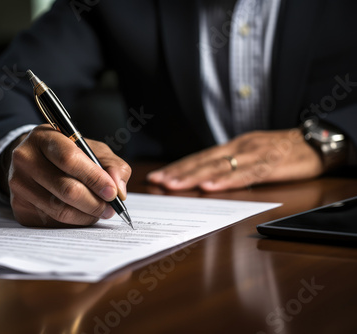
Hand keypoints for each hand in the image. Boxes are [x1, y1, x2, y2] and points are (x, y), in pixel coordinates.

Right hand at [6, 124, 130, 226]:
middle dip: (95, 202)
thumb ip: (112, 165)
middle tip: (110, 208)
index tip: (112, 192)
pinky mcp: (19, 207)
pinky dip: (73, 222)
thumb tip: (119, 190)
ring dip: (87, 215)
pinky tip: (80, 214)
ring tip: (100, 211)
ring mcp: (18, 185)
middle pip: (66, 189)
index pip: (69, 159)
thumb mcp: (91, 148)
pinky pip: (53, 222)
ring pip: (60, 210)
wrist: (32, 161)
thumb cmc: (66, 153)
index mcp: (44, 137)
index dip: (94, 178)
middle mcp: (25, 159)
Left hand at [147, 129, 323, 191]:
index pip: (200, 157)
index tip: (157, 176)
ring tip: (174, 185)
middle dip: (178, 172)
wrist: (316, 142)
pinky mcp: (271, 164)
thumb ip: (231, 164)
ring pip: (219, 166)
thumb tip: (205, 178)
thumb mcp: (252, 154)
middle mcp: (240, 147)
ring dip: (194, 176)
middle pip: (204, 161)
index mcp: (234, 146)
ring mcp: (254, 154)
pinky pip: (246, 174)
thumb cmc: (281, 150)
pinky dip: (227, 181)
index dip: (178, 167)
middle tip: (157, 181)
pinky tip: (211, 187)